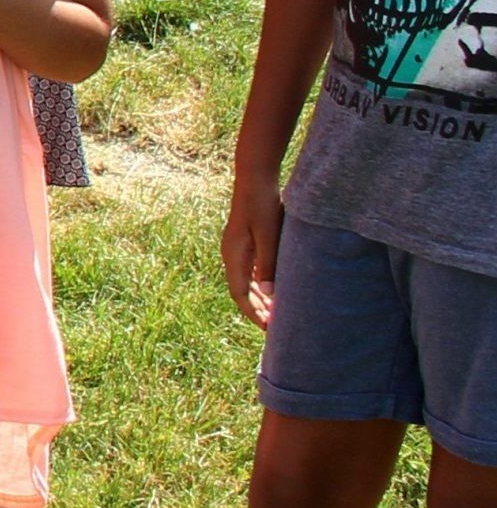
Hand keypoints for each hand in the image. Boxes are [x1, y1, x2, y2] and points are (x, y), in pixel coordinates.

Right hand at [223, 167, 285, 327]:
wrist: (255, 179)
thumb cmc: (262, 205)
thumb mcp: (267, 236)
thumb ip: (267, 264)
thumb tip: (267, 295)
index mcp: (234, 256)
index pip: (239, 294)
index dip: (253, 313)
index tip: (268, 328)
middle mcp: (232, 255)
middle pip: (242, 290)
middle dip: (257, 309)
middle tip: (276, 326)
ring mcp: (238, 248)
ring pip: (246, 281)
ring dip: (260, 298)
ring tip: (277, 312)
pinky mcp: (246, 242)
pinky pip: (250, 270)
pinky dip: (261, 284)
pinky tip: (274, 290)